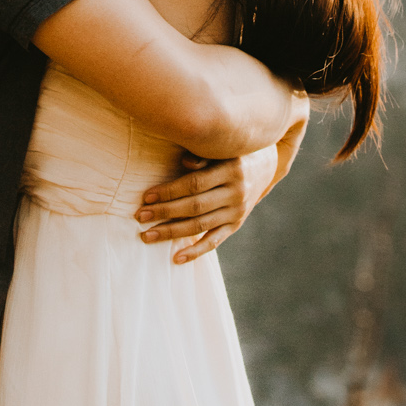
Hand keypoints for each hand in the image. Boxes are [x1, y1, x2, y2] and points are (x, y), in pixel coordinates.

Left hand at [135, 144, 279, 264]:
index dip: (169, 191)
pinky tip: (176, 258)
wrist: (265, 166)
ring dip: (172, 232)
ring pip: (200, 226)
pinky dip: (195, 251)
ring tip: (147, 236)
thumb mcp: (222, 147)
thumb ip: (203, 154)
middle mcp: (236, 192)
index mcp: (231, 169)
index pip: (194, 184)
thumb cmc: (232, 151)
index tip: (146, 196)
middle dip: (164, 212)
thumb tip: (183, 162)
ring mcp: (237, 211)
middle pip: (195, 206)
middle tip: (140, 216)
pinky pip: (214, 242)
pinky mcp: (236, 225)